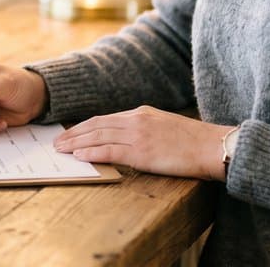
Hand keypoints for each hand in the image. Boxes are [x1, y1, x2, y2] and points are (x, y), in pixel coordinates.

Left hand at [52, 106, 234, 179]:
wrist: (212, 146)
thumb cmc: (194, 142)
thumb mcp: (165, 126)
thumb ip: (145, 129)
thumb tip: (126, 139)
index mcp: (141, 113)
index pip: (104, 118)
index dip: (84, 126)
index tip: (70, 133)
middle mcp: (136, 120)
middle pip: (96, 125)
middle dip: (74, 134)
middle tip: (57, 142)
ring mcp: (138, 135)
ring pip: (98, 136)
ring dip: (76, 143)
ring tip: (61, 150)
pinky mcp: (142, 152)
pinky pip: (110, 151)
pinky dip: (92, 152)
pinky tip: (79, 156)